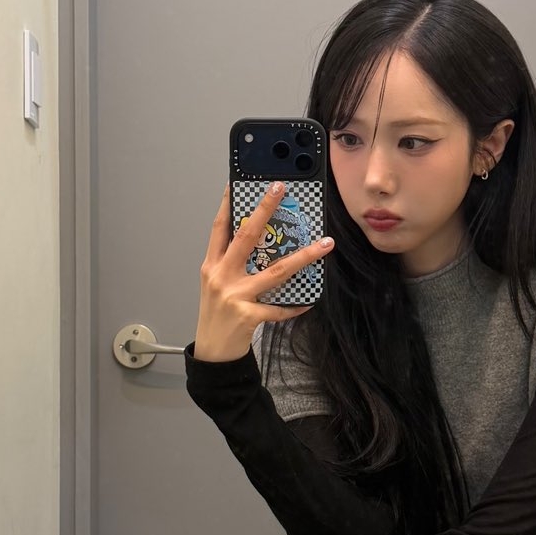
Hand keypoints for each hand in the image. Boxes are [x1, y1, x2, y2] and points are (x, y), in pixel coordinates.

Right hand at [192, 179, 334, 363]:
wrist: (213, 352)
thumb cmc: (216, 315)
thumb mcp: (216, 284)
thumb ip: (231, 263)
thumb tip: (257, 240)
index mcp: (211, 266)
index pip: (219, 228)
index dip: (228, 203)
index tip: (237, 182)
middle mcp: (221, 277)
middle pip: (246, 237)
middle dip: (264, 210)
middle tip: (280, 190)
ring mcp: (235, 296)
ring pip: (275, 271)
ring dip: (303, 256)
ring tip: (324, 244)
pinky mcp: (249, 316)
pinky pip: (280, 308)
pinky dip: (296, 305)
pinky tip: (309, 300)